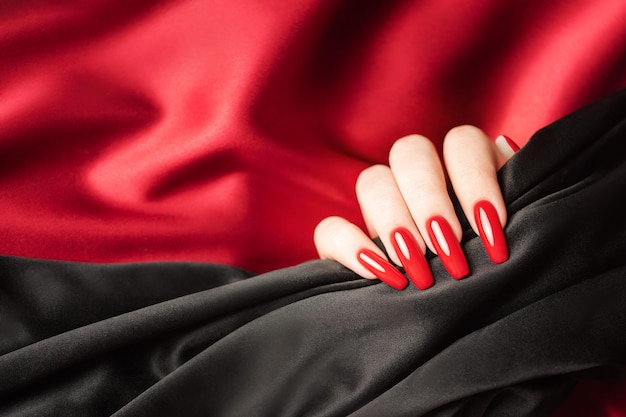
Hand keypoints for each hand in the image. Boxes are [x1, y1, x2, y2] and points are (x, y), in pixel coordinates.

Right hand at [314, 125, 519, 289]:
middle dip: (431, 200)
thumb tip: (508, 150)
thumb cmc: (493, 266)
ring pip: (371, 180)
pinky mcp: (346, 238)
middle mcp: (417, 176)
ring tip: (418, 270)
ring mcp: (379, 204)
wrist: (464, 314)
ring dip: (395, 222)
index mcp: (460, 165)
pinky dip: (351, 247)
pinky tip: (381, 275)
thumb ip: (515, 194)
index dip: (475, 180)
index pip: (461, 142)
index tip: (491, 230)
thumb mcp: (512, 234)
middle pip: (410, 151)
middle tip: (451, 250)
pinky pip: (329, 228)